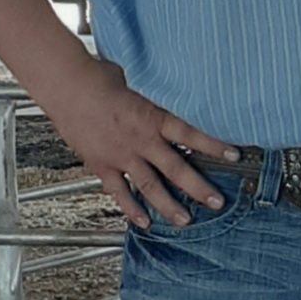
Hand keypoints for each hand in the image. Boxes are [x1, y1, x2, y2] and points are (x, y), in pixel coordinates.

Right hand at [42, 58, 238, 228]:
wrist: (65, 85)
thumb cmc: (99, 77)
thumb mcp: (138, 83)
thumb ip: (154, 98)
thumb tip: (168, 92)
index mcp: (152, 117)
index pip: (191, 134)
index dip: (214, 145)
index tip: (234, 154)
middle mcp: (140, 140)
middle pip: (176, 169)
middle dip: (199, 188)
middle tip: (217, 202)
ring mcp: (121, 155)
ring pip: (150, 187)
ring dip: (169, 206)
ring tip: (186, 220)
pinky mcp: (101, 165)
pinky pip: (119, 192)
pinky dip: (131, 209)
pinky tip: (144, 222)